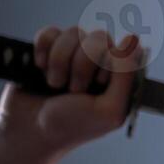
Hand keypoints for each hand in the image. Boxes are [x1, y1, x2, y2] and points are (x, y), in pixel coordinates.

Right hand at [0, 24, 143, 158]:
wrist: (29, 131)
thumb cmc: (71, 126)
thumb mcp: (109, 110)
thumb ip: (126, 78)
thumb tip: (134, 41)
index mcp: (117, 78)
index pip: (123, 49)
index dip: (108, 64)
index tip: (98, 85)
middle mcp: (98, 64)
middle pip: (99, 37)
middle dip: (82, 65)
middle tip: (74, 90)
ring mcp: (73, 55)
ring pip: (74, 33)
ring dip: (60, 61)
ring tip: (55, 85)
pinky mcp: (48, 50)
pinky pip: (50, 32)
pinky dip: (43, 50)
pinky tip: (41, 69)